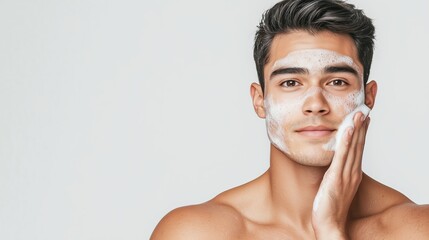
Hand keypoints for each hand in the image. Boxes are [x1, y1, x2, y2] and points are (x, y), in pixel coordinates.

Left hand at [312, 112, 370, 238]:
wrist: (329, 223)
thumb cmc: (329, 206)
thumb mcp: (334, 185)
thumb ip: (336, 173)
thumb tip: (332, 163)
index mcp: (352, 174)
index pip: (358, 149)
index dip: (361, 133)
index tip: (363, 120)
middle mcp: (352, 172)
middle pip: (359, 146)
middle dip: (362, 127)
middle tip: (364, 110)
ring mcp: (346, 174)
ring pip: (353, 148)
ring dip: (356, 129)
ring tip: (358, 114)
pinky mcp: (336, 177)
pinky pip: (342, 156)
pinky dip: (346, 142)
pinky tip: (348, 130)